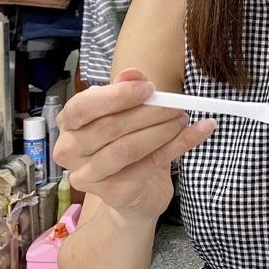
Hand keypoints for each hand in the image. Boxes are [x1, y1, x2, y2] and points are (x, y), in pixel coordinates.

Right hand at [52, 68, 214, 223]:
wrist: (136, 193)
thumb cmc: (126, 144)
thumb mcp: (126, 114)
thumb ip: (126, 91)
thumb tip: (133, 74)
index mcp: (68, 125)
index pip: (82, 107)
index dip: (116, 96)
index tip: (149, 88)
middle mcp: (70, 152)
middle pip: (109, 128)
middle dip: (148, 113)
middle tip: (175, 104)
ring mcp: (89, 176)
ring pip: (128, 149)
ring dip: (162, 130)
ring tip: (182, 118)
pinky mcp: (115, 194)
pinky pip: (150, 164)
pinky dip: (179, 145)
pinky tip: (200, 131)